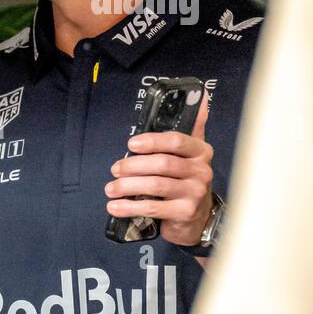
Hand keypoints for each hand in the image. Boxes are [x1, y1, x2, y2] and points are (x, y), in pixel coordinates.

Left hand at [104, 93, 213, 246]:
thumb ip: (191, 127)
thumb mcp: (190, 153)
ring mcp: (195, 192)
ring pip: (156, 184)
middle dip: (133, 165)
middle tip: (115, 169)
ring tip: (110, 188)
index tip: (131, 143)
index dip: (152, 141)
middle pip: (162, 163)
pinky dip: (130, 207)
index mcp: (200, 151)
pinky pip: (153, 207)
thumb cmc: (185, 180)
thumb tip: (202, 96)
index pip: (176, 140)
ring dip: (127, 186)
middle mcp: (202, 170)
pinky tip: (114, 206)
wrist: (196, 217)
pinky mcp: (185, 212)